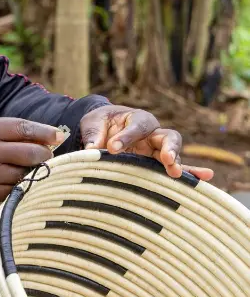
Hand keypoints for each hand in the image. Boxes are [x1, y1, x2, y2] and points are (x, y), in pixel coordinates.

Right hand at [0, 117, 66, 203]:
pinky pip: (15, 190)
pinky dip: (23, 185)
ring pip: (25, 173)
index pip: (24, 129)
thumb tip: (38, 133)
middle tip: (47, 154)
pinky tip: (23, 180)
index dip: (45, 132)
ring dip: (35, 170)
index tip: (59, 135)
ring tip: (34, 167)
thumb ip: (4, 127)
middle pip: (30, 153)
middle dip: (45, 153)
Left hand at [80, 105, 213, 180]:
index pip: (137, 126)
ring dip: (176, 164)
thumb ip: (94, 135)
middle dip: (168, 148)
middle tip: (166, 158)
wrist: (105, 127)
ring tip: (177, 173)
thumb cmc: (102, 122)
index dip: (126, 137)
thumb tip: (91, 150)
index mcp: (138, 119)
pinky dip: (189, 173)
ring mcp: (158, 150)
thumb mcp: (94, 124)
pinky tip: (204, 177)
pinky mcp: (157, 163)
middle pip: (167, 138)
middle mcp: (153, 133)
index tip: (111, 148)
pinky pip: (175, 168)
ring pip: (173, 155)